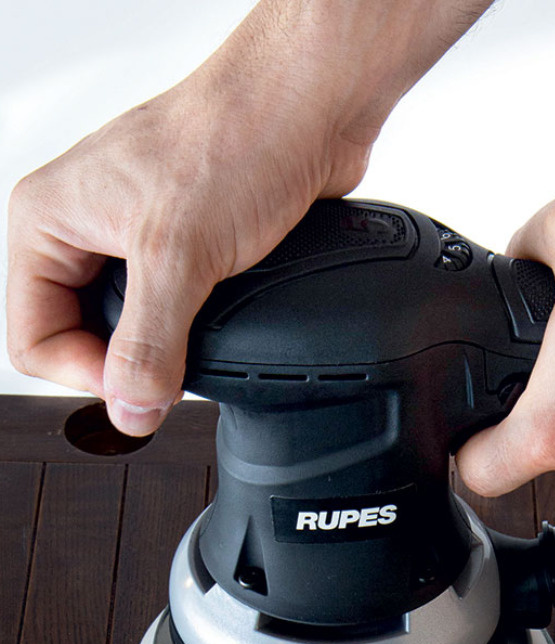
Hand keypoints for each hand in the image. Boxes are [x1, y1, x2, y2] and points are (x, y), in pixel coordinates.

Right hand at [6, 0, 491, 435]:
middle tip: (178, 374)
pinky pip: (179, 304)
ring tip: (206, 337)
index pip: (34, 337)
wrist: (308, 109)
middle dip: (129, 362)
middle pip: (82, 335)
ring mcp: (138, 234)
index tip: (148, 389)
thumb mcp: (178, 256)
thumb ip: (149, 342)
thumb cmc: (233, 143)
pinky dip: (201, 324)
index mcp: (48, 220)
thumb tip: (131, 410)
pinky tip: (228, 320)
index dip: (88, 377)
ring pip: (135, 322)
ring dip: (169, 344)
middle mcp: (85, 227)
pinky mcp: (191, 242)